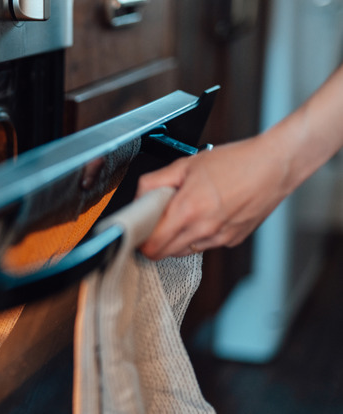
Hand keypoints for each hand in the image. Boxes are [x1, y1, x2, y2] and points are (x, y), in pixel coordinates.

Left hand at [135, 135, 290, 259]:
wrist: (275, 166)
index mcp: (188, 210)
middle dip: (155, 241)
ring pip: (184, 251)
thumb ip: (155, 182)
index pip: (153, 245)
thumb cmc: (236, 162)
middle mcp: (204, 230)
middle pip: (164, 253)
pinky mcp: (232, 241)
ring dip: (175, 239)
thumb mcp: (186, 164)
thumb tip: (139, 197)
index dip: (140, 239)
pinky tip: (202, 215)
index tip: (138, 230)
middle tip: (155, 222)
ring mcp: (220, 238)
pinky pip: (204, 246)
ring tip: (182, 214)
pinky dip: (196, 236)